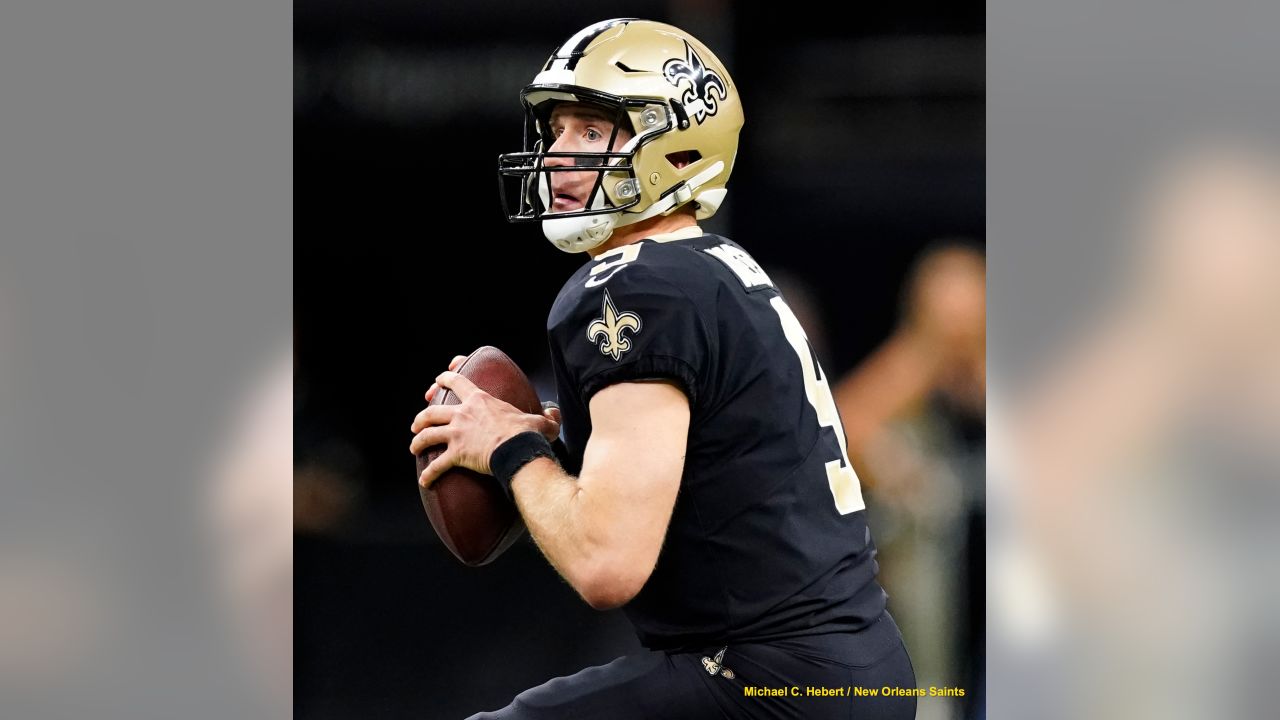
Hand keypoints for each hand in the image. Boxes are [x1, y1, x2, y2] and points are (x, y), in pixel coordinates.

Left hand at [409, 358, 559, 488]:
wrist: (518, 449)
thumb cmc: (527, 434)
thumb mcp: (540, 422)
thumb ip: (546, 418)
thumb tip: (555, 416)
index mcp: (480, 400)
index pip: (458, 382)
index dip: (446, 378)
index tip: (439, 379)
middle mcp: (463, 414)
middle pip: (432, 411)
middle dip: (421, 417)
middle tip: (417, 424)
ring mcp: (457, 434)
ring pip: (427, 435)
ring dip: (418, 441)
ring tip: (414, 447)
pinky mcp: (456, 454)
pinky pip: (437, 465)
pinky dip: (429, 473)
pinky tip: (425, 481)